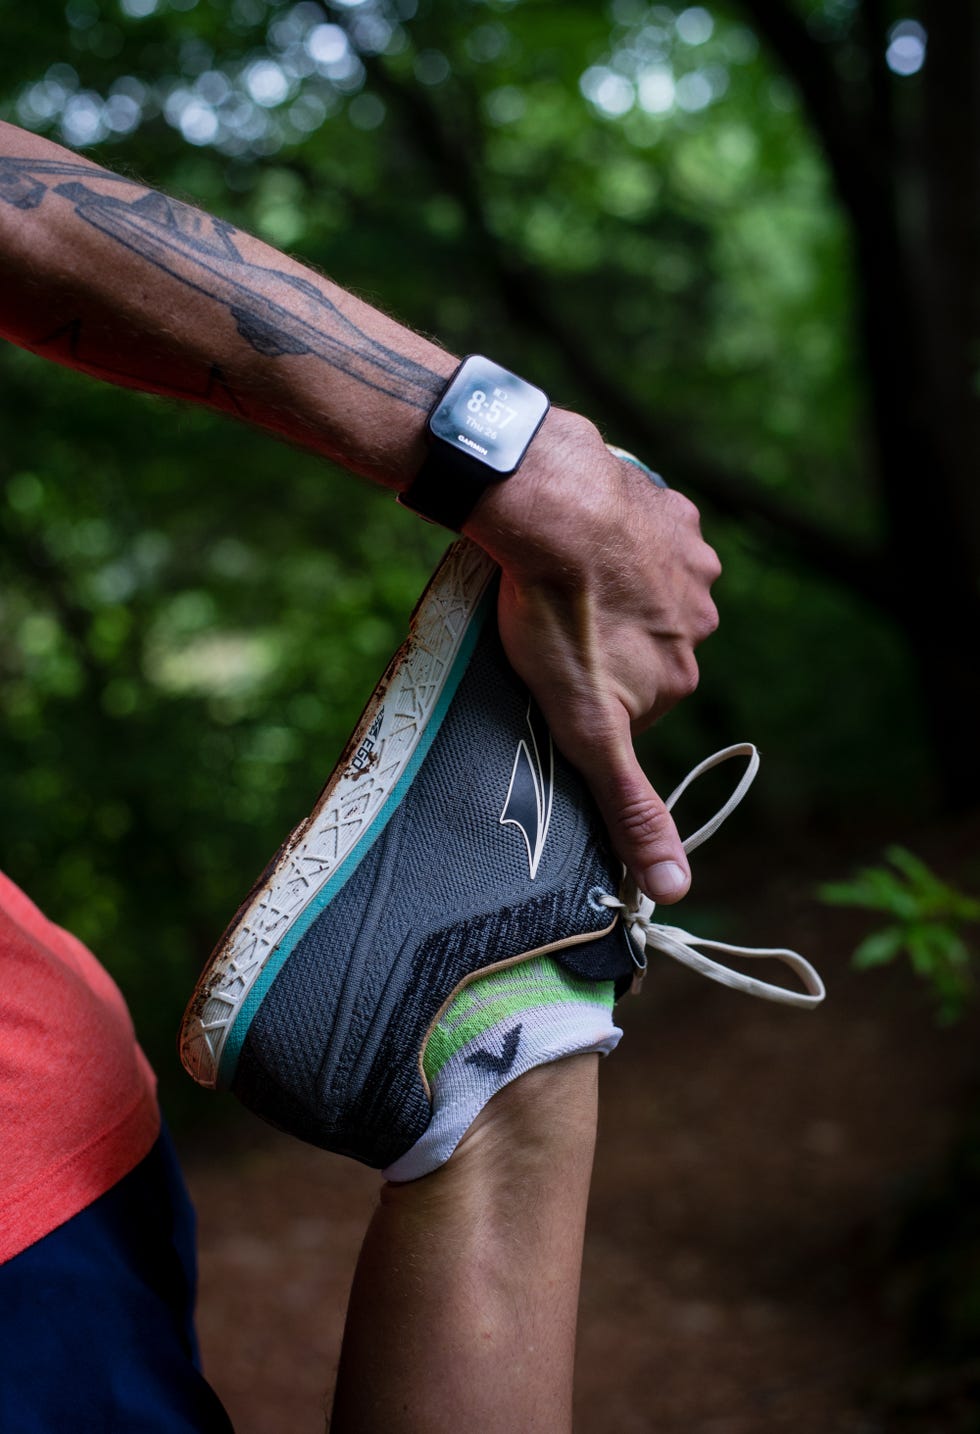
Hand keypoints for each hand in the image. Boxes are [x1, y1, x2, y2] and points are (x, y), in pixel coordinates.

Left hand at [466, 410, 720, 903]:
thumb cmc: (556, 619)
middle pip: (640, 644)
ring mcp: (689, 557)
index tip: (552, 675)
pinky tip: (577, 535)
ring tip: (556, 576)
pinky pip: (646, 530)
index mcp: (680, 675)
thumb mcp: (588, 729)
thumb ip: (630, 805)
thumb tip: (675, 887)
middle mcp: (701, 618)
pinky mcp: (669, 507)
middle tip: (547, 624)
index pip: (633, 702)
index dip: (587, 692)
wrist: (550, 506)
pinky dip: (615, 536)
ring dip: (607, 585)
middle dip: (599, 639)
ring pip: (642, 586)